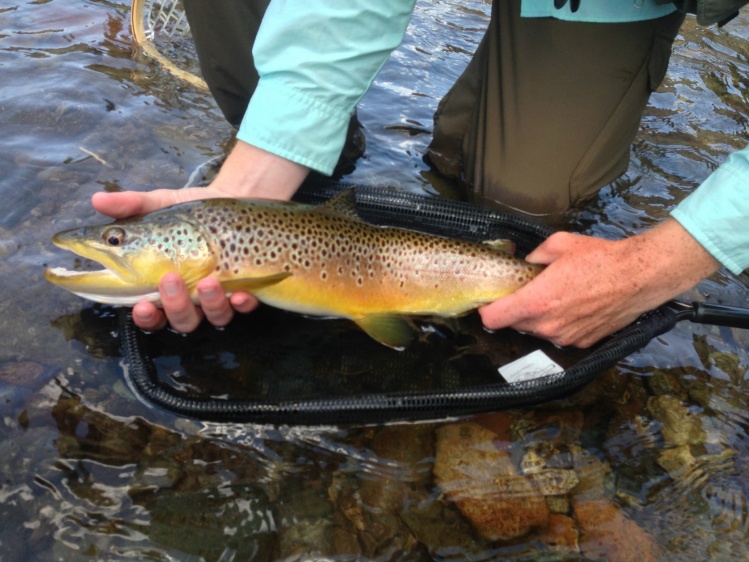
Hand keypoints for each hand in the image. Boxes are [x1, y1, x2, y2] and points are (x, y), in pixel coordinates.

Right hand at [93, 141, 308, 331]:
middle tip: (171, 280)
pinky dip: (242, 303)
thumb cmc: (191, 212)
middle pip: (181, 320)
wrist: (235, 200)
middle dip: (175, 306)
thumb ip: (131, 206)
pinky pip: (245, 308)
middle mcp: (192, 298)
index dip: (145, 316)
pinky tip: (241, 293)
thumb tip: (97, 199)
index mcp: (163, 285)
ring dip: (210, 304)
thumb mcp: (160, 205)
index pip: (150, 311)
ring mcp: (220, 297)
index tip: (141, 306)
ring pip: (213, 318)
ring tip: (209, 281)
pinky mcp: (246, 290)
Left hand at [479, 219, 719, 347]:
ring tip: (553, 296)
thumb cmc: (600, 258)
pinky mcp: (582, 343)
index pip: (493, 319)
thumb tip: (524, 264)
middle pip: (514, 325)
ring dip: (536, 317)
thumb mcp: (557, 245)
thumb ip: (533, 257)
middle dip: (514, 310)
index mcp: (537, 301)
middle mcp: (548, 325)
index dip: (486, 310)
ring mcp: (565, 337)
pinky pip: (558, 335)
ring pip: (536, 331)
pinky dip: (558, 323)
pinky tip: (572, 306)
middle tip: (525, 292)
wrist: (640, 276)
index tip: (490, 300)